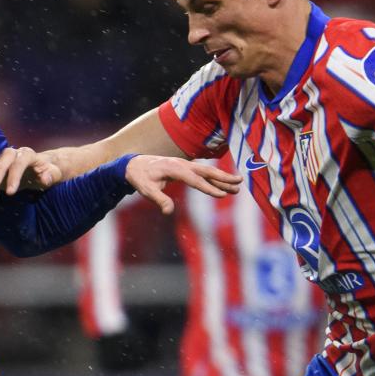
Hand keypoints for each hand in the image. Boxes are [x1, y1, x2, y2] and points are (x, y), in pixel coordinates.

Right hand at [0, 146, 64, 196]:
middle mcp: (14, 154)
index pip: (20, 163)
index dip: (14, 177)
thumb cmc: (50, 172)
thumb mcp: (55, 174)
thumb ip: (51, 175)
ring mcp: (3, 160)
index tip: (11, 193)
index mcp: (28, 155)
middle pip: (2, 162)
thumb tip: (44, 178)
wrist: (43, 167)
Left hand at [125, 155, 241, 214]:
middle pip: (206, 171)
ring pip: (207, 171)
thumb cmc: (140, 177)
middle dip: (223, 178)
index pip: (195, 179)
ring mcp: (185, 165)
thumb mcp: (146, 190)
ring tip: (238, 186)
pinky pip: (202, 173)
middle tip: (239, 184)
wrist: (135, 164)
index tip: (222, 195)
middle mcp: (182, 164)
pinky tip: (225, 183)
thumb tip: (168, 212)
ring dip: (222, 178)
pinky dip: (214, 178)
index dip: (209, 188)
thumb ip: (158, 199)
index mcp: (174, 168)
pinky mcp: (186, 168)